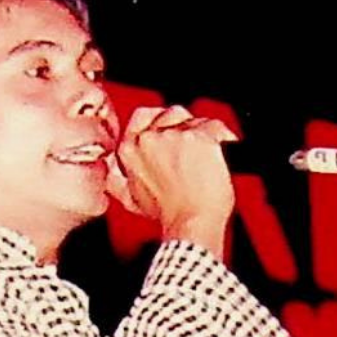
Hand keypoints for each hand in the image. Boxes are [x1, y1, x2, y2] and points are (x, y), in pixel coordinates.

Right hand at [107, 104, 236, 254]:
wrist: (192, 222)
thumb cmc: (167, 214)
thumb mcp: (128, 199)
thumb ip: (116, 178)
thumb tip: (112, 167)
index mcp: (129, 149)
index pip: (142, 116)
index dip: (160, 124)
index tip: (169, 132)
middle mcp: (149, 138)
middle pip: (172, 114)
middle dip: (185, 128)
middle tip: (192, 149)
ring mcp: (176, 135)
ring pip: (196, 120)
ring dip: (204, 134)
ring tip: (207, 156)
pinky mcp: (202, 137)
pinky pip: (217, 127)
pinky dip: (225, 140)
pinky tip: (222, 156)